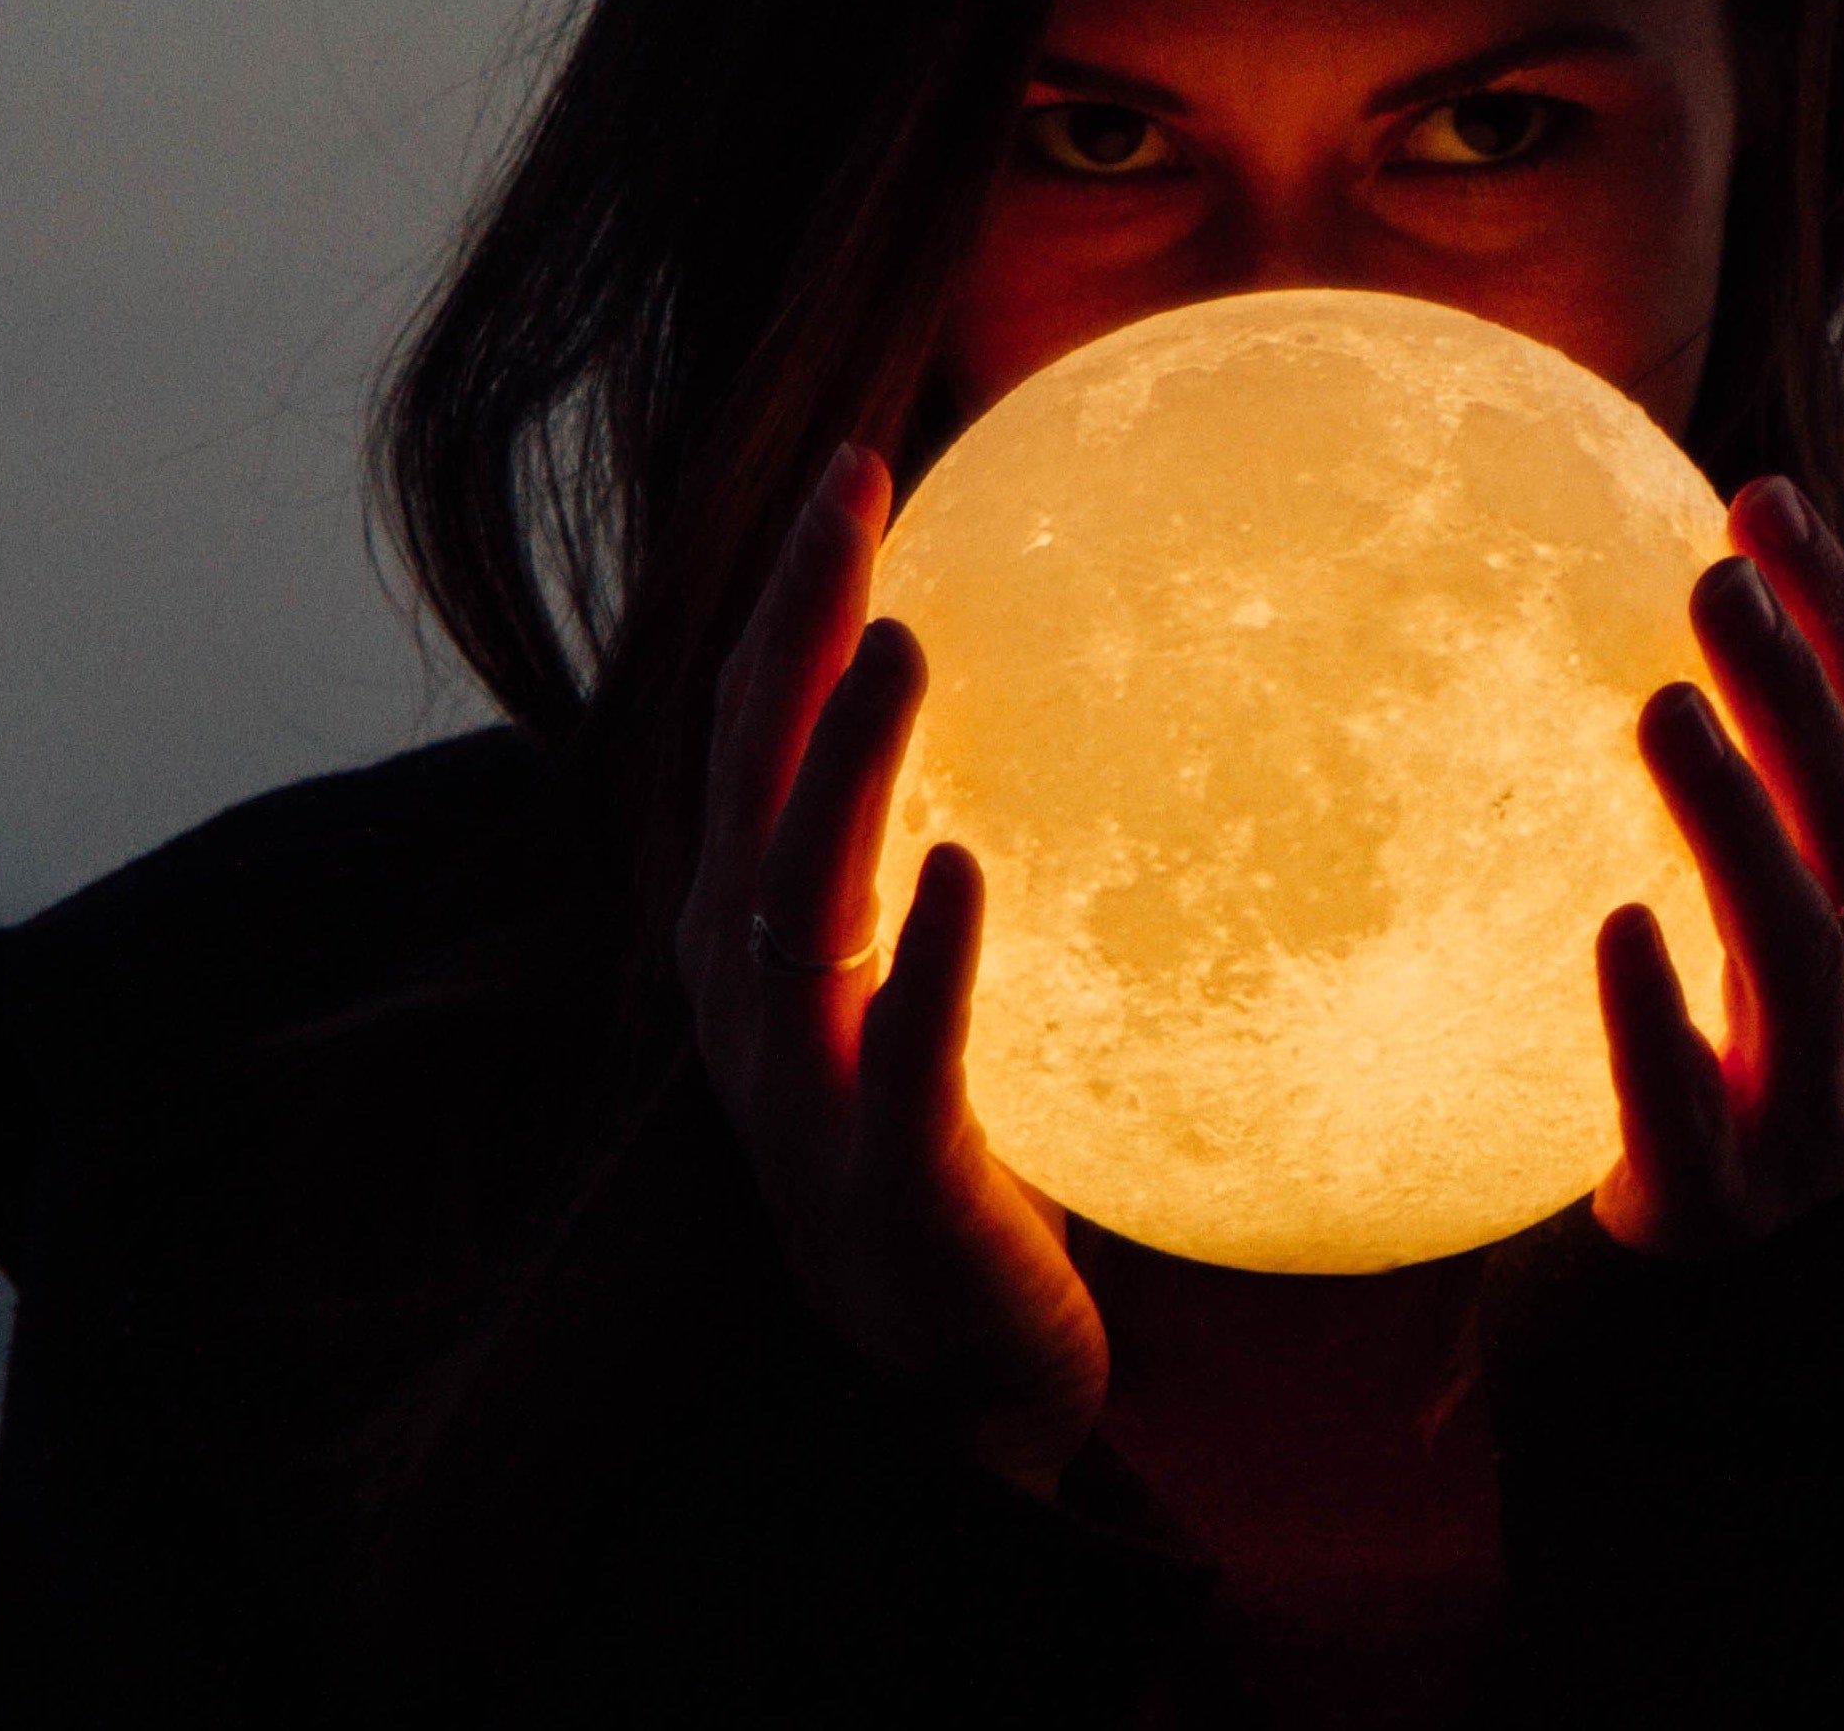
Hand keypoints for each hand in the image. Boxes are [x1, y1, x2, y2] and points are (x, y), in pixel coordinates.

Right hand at [675, 446, 1107, 1490]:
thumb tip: (1091, 698)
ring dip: (848, 765)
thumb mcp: (942, 991)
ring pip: (801, 899)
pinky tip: (968, 868)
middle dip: (793, 627)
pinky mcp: (883, 1178)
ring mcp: (803, 1088)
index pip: (758, 729)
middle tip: (853, 488)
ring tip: (904, 645)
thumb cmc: (957, 1160)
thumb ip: (962, 858)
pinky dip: (926, 960)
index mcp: (765, 938)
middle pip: (752, 774)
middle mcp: (754, 994)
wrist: (950, 1383)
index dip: (791, 594)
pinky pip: (900, 1056)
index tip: (856, 460)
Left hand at [1593, 474, 1843, 1259]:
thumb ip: (1732, 806)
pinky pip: (1688, 1099)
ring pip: (1797, 947)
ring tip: (1656, 711)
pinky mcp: (1723, 1196)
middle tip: (1710, 581)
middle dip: (1796, 692)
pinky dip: (1654, 1013)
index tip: (1761, 500)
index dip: (1837, 619)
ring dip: (1730, 820)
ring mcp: (1818, 1109)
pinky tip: (1611, 926)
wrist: (1714, 1305)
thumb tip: (1633, 604)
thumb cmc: (1718, 1070)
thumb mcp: (1747, 937)